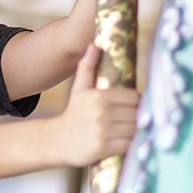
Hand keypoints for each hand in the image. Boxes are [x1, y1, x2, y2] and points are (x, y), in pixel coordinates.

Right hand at [48, 45, 139, 166]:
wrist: (56, 140)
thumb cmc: (72, 113)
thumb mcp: (79, 89)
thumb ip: (87, 66)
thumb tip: (94, 44)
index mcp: (100, 96)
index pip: (134, 97)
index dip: (135, 103)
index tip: (130, 108)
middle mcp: (102, 112)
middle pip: (137, 114)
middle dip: (136, 118)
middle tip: (131, 121)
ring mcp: (103, 131)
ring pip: (134, 129)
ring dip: (134, 131)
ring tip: (126, 131)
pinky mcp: (104, 148)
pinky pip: (128, 144)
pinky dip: (128, 144)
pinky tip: (121, 142)